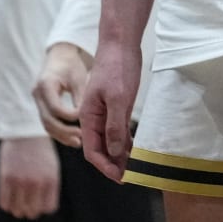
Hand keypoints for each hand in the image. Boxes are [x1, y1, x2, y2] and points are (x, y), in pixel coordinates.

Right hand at [0, 135, 61, 219]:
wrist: (25, 132)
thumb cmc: (40, 151)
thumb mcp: (52, 167)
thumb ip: (49, 187)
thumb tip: (44, 209)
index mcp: (51, 179)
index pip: (49, 208)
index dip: (43, 208)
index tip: (39, 203)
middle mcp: (37, 182)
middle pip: (32, 212)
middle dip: (29, 211)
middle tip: (26, 205)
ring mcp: (21, 180)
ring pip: (18, 210)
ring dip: (17, 209)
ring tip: (17, 203)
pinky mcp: (6, 177)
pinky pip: (4, 203)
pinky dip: (6, 204)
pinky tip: (9, 198)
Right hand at [33, 43, 92, 146]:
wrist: (59, 57)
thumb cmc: (71, 65)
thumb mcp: (78, 78)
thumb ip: (80, 97)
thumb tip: (86, 119)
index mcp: (45, 84)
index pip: (55, 108)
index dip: (69, 116)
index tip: (85, 119)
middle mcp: (37, 94)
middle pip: (47, 120)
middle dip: (64, 132)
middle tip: (82, 139)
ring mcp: (37, 101)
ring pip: (46, 124)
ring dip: (62, 135)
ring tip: (79, 142)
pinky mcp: (41, 106)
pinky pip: (48, 122)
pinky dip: (60, 131)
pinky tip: (74, 138)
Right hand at [79, 41, 139, 180]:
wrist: (120, 43)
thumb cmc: (118, 67)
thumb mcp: (118, 98)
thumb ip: (115, 125)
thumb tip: (115, 151)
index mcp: (88, 116)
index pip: (92, 150)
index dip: (105, 166)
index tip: (120, 177)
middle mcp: (93, 117)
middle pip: (100, 148)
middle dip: (112, 164)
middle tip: (129, 177)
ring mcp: (103, 111)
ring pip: (109, 140)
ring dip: (119, 154)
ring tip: (133, 167)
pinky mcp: (114, 105)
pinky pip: (117, 129)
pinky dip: (124, 141)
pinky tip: (134, 149)